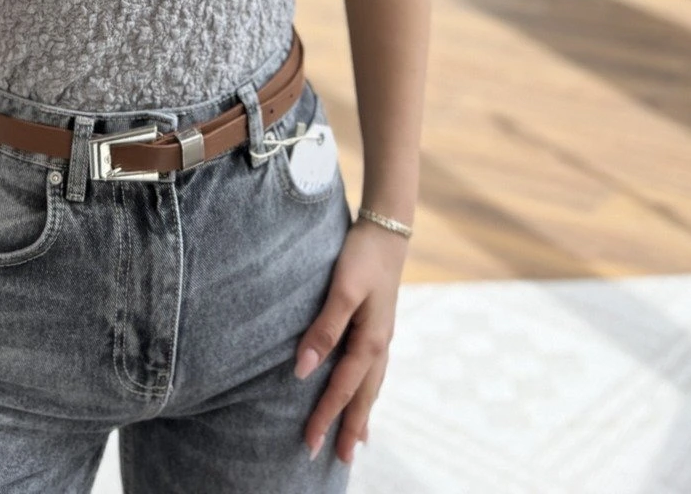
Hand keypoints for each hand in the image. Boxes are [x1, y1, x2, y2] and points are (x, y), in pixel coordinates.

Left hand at [293, 218, 406, 468]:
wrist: (387, 230)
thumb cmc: (362, 256)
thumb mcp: (342, 289)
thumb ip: (324, 328)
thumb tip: (303, 370)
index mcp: (370, 343)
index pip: (342, 390)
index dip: (325, 418)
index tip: (308, 445)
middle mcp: (379, 346)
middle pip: (362, 397)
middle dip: (349, 429)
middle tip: (339, 461)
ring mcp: (382, 337)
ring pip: (371, 387)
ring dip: (361, 414)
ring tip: (356, 441)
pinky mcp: (379, 327)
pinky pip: (373, 371)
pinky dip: (368, 391)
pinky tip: (364, 392)